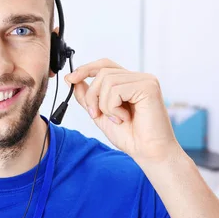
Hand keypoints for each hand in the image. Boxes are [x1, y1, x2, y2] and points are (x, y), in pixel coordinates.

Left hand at [65, 58, 182, 164]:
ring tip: (116, 119)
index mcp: (128, 82)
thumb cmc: (130, 136)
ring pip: (107, 80)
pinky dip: (113, 107)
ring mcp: (145, 80)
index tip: (70, 79)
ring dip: (104, 104)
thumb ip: (88, 97)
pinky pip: (116, 90)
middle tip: (96, 114)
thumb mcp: (100, 114)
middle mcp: (138, 78)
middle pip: (102, 72)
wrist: (147, 152)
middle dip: (92, 95)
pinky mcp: (148, 87)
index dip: (86, 69)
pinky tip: (124, 118)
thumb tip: (72, 80)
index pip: (104, 65)